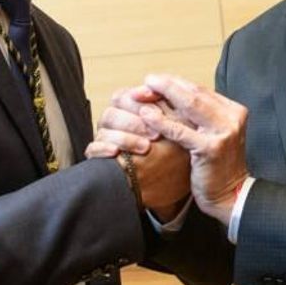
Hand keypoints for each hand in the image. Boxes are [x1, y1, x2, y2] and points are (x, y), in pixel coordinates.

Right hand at [85, 87, 189, 217]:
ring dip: (125, 136)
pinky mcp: (98, 156)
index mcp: (131, 110)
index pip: (128, 95)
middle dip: (136, 121)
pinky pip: (93, 148)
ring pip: (103, 128)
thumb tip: (192, 96)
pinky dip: (103, 149)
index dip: (143, 101)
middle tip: (156, 134)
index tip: (162, 112)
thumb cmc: (170, 158)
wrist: (162, 188)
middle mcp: (115, 121)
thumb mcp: (178, 135)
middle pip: (114, 109)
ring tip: (145, 147)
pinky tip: (116, 154)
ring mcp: (104, 137)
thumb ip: (179, 115)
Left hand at [139, 74, 247, 225]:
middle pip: (195, 93)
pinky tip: (146, 115)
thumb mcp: (212, 134)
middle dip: (167, 85)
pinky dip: (162, 121)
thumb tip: (170, 94)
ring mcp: (224, 132)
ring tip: (143, 91)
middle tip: (147, 80)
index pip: (200, 90)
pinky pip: (181, 131)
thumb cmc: (217, 166)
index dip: (175, 83)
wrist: (231, 195)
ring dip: (164, 95)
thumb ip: (198, 116)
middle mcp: (232, 117)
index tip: (155, 80)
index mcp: (234, 110)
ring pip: (190, 105)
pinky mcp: (211, 148)